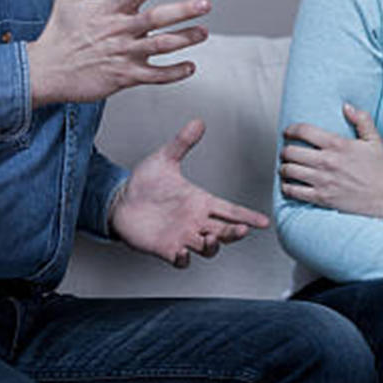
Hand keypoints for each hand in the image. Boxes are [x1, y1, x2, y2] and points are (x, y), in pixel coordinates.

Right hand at [27, 0, 210, 106]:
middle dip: (183, 11)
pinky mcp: (123, 77)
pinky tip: (189, 67)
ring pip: (161, 47)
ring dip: (185, 40)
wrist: (45, 72)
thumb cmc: (57, 35)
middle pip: (156, 19)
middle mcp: (119, 31)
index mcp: (108, 10)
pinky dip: (174, 73)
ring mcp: (123, 55)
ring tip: (203, 32)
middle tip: (205, 4)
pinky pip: (155, 76)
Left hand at [111, 119, 270, 267]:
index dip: (247, 216)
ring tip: (211, 237)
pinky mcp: (166, 248)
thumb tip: (198, 123)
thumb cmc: (144, 183)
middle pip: (225, 232)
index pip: (230, 210)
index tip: (263, 222)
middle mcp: (195, 221)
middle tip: (241, 230)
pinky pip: (181, 260)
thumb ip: (182, 142)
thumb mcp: (165, 159)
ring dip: (213, 245)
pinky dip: (185, 259)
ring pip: (208, 248)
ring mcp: (182, 236)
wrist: (119, 201)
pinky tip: (183, 252)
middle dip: (235, 233)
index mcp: (200, 202)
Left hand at [278, 104, 382, 218]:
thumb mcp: (375, 141)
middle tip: (287, 152)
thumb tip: (347, 106)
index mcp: (337, 145)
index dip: (291, 130)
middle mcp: (327, 161)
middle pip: (291, 151)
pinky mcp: (321, 198)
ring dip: (284, 168)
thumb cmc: (381, 171)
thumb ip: (362, 120)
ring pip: (289, 170)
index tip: (288, 132)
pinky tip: (289, 185)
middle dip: (285, 150)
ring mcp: (322, 181)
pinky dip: (287, 187)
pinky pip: (293, 191)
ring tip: (286, 167)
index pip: (304, 131)